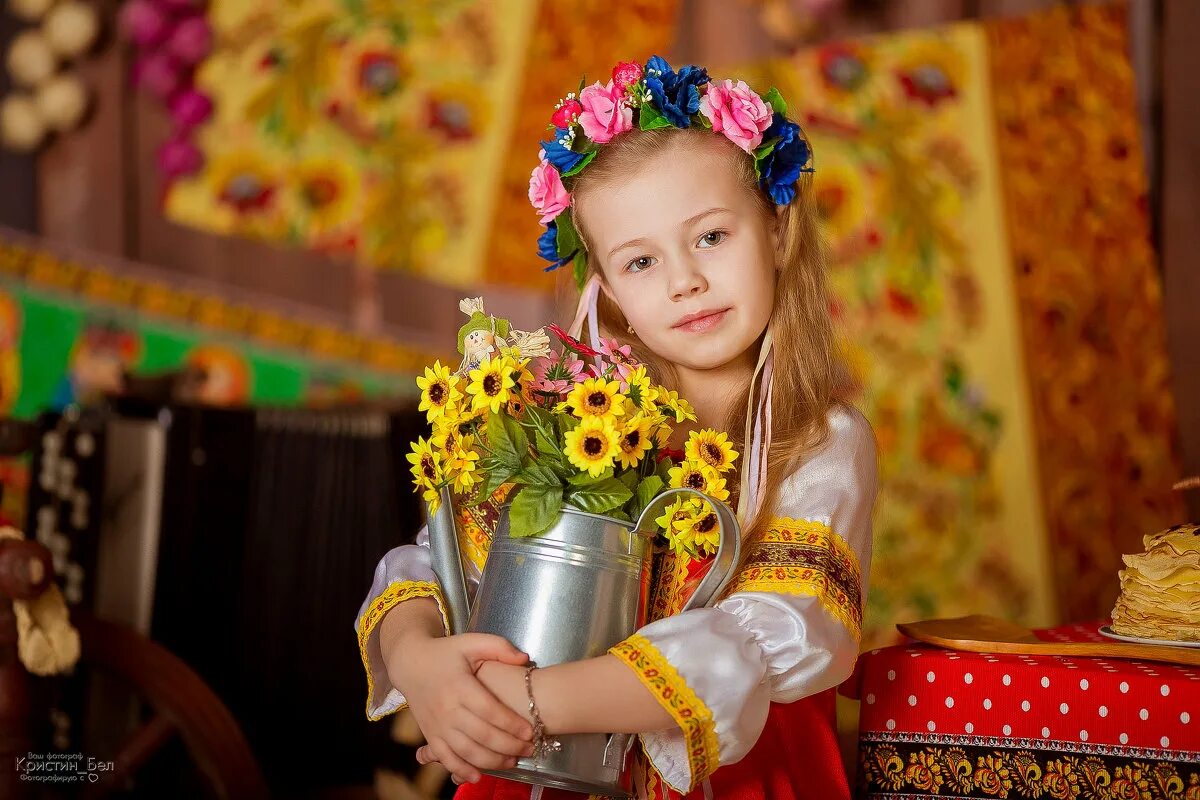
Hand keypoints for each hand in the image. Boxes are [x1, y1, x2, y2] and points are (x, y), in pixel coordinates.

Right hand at [388, 630, 534, 783]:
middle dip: (508, 746)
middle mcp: (447, 708)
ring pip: (466, 750)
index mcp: (460, 686)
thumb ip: (499, 648)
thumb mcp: (471, 642)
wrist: (410, 664)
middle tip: (529, 749)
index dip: (511, 724)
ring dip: (491, 761)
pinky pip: (445, 757)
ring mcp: (437, 724)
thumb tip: (525, 659)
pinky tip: (478, 776)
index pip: (489, 710)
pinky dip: (461, 770)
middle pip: (481, 734)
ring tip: (513, 762)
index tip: (530, 731)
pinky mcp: (430, 734)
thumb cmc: (445, 653)